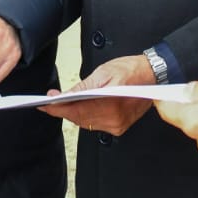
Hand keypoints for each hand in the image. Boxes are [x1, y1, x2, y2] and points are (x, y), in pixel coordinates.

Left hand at [39, 54, 154, 134]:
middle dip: (63, 110)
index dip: (57, 109)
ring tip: (62, 104)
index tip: (44, 105)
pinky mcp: (120, 127)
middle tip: (50, 102)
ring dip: (73, 114)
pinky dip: (86, 117)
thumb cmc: (131, 70)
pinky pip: (96, 124)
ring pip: (86, 123)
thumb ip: (82, 87)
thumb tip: (63, 96)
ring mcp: (117, 125)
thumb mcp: (103, 72)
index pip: (76, 110)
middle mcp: (114, 119)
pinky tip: (79, 109)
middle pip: (79, 119)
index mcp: (110, 103)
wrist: (153, 75)